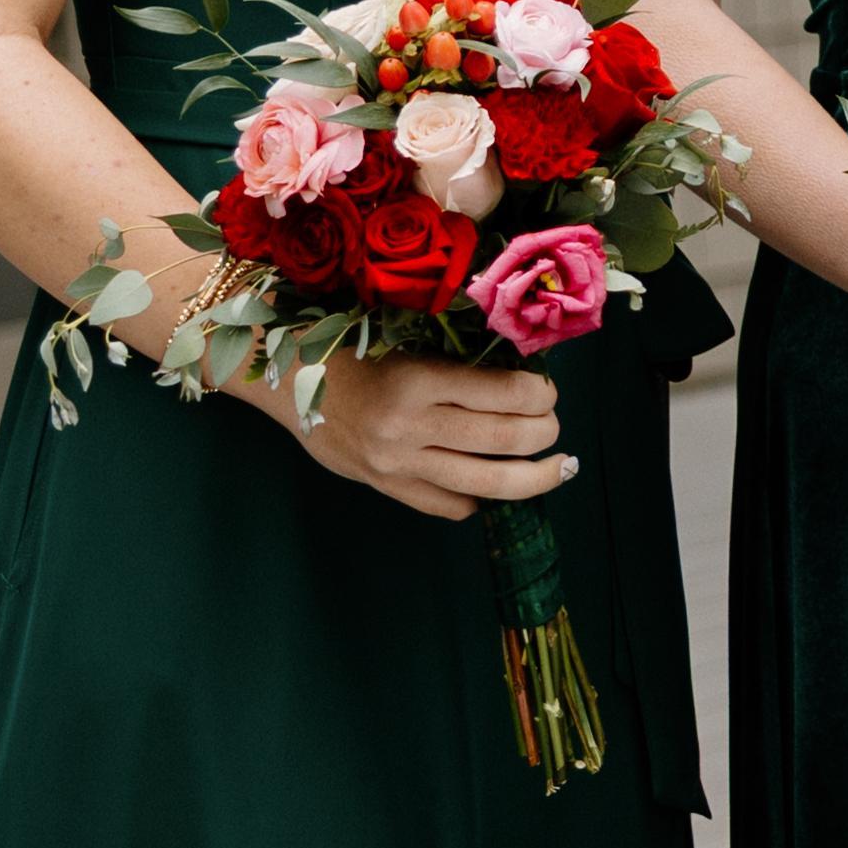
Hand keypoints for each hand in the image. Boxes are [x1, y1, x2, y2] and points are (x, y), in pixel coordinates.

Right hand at [242, 349, 569, 521]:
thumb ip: (461, 367)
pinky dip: (478, 500)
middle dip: (546, 434)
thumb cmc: (357, 349)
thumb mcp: (410, 343)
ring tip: (558, 469)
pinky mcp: (385, 486)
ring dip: (533, 477)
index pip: (505, 393)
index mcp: (419, 379)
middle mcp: (409, 426)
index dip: (541, 393)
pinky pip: (446, 505)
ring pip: (485, 482)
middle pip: (505, 439)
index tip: (549, 391)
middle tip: (557, 428)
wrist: (288, 377)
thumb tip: (527, 382)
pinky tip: (494, 489)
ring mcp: (396, 463)